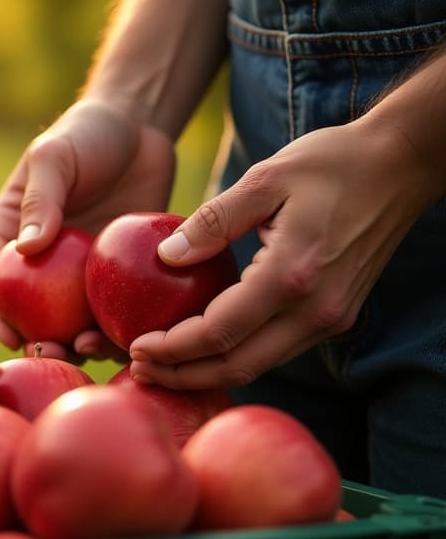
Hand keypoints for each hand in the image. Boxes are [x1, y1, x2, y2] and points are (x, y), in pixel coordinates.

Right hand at [0, 98, 174, 360]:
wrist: (140, 126)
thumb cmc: (85, 134)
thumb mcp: (54, 158)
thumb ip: (41, 200)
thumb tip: (28, 250)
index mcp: (14, 239)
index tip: (13, 338)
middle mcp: (45, 266)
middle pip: (35, 318)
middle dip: (42, 344)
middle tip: (58, 352)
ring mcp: (83, 275)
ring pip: (78, 324)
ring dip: (84, 345)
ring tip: (96, 347)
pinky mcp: (121, 275)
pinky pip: (120, 311)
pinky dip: (126, 328)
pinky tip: (137, 334)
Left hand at [128, 119, 441, 388]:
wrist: (401, 166)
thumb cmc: (332, 163)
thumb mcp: (265, 177)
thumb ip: (213, 220)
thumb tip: (166, 257)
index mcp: (292, 275)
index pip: (220, 332)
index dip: (173, 348)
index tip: (136, 348)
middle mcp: (315, 310)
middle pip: (237, 367)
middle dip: (183, 375)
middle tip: (138, 370)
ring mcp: (330, 319)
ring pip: (258, 366)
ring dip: (207, 373)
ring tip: (162, 366)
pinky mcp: (335, 317)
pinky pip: (275, 350)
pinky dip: (234, 357)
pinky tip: (203, 347)